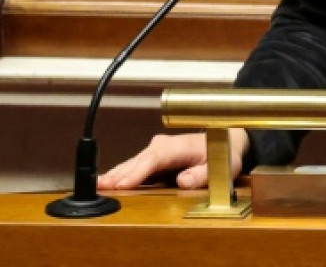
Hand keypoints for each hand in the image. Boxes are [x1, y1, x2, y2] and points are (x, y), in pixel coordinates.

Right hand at [96, 129, 249, 191]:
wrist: (226, 141)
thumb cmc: (223, 154)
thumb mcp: (222, 166)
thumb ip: (203, 174)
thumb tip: (183, 180)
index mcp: (178, 146)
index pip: (154, 159)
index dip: (137, 172)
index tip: (121, 184)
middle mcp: (164, 145)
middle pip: (138, 160)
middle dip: (119, 174)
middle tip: (99, 187)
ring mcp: (157, 150)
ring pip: (133, 162)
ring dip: (115, 174)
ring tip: (96, 185)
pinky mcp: (153, 158)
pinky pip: (134, 166)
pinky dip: (120, 174)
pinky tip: (106, 183)